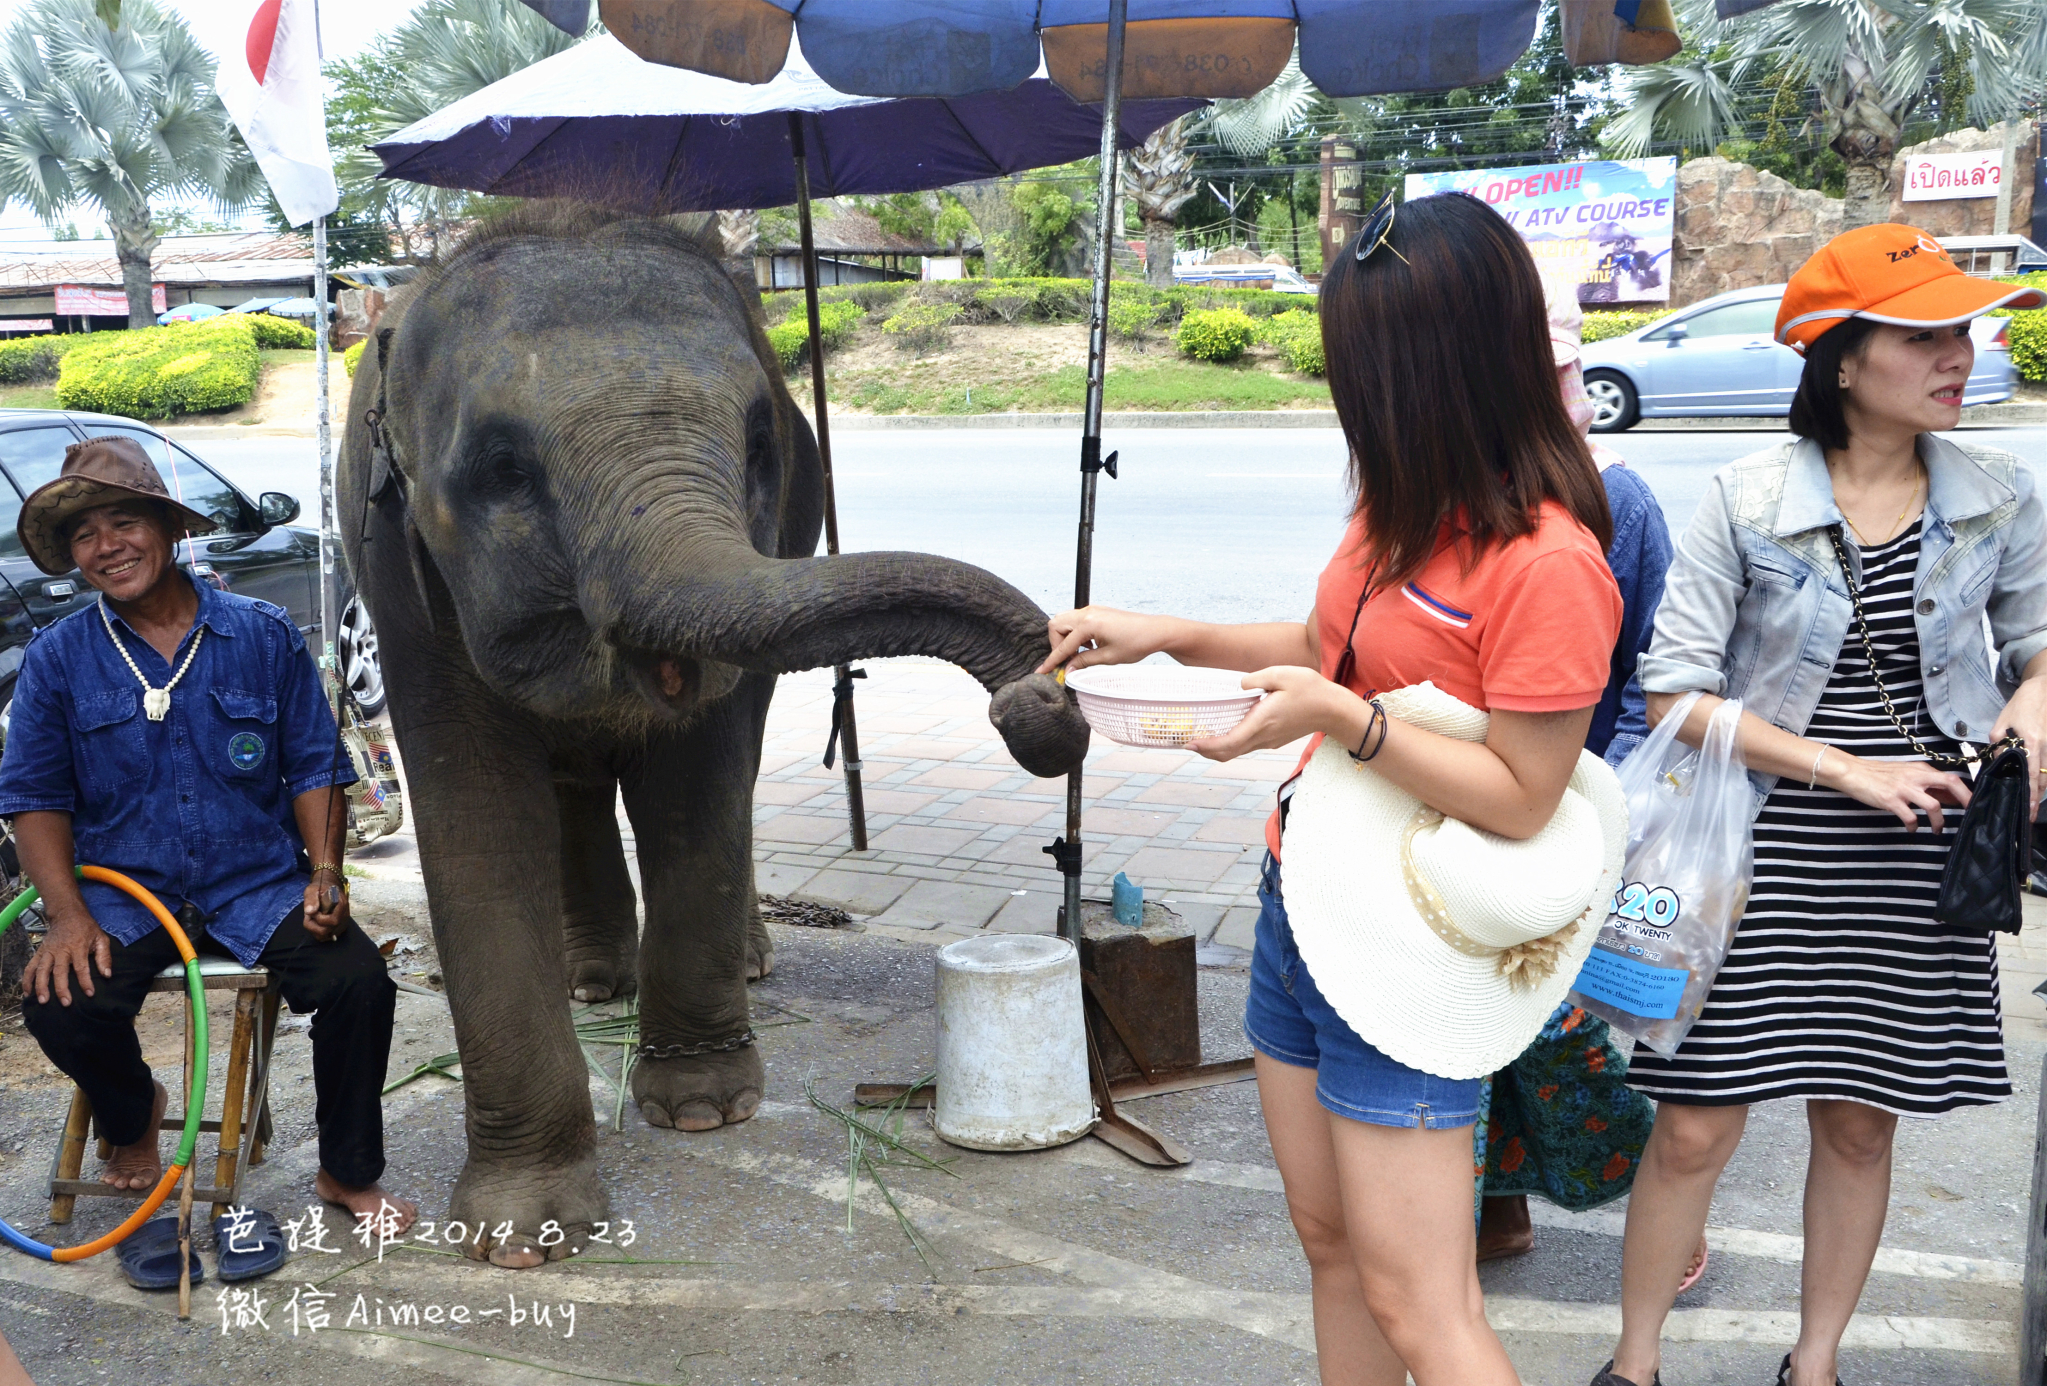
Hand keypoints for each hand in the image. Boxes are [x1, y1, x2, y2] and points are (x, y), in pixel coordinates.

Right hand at [23, 910, 110, 1005]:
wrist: (67, 914)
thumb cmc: (86, 928)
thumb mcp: (101, 938)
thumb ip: (104, 956)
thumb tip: (107, 974)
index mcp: (78, 947)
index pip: (81, 967)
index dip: (85, 982)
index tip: (90, 993)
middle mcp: (61, 950)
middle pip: (60, 971)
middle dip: (62, 988)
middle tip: (65, 1003)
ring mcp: (48, 951)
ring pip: (42, 970)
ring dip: (41, 986)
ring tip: (43, 1000)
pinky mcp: (40, 952)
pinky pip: (31, 966)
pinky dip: (27, 979)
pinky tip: (27, 992)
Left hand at [304, 871, 351, 942]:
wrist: (328, 887)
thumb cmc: (320, 888)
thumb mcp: (312, 889)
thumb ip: (311, 899)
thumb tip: (309, 911)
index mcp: (341, 905)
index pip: (333, 921)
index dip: (320, 919)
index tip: (313, 911)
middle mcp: (344, 916)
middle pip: (328, 930)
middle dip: (314, 925)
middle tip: (309, 915)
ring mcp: (342, 923)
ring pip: (326, 936)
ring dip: (314, 929)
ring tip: (312, 919)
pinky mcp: (338, 927)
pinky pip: (326, 936)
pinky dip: (318, 932)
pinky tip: (315, 923)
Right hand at [1038, 606, 1178, 674]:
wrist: (1154, 631)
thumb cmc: (1136, 643)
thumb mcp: (1108, 658)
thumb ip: (1084, 662)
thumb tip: (1067, 670)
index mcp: (1089, 624)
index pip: (1063, 645)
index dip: (1052, 660)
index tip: (1042, 672)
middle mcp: (1087, 612)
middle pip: (1056, 625)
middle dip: (1056, 644)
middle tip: (1067, 659)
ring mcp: (1091, 609)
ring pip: (1064, 620)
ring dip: (1065, 637)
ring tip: (1080, 653)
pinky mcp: (1096, 611)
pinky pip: (1075, 619)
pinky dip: (1074, 633)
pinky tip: (1088, 645)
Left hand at [1187, 665, 1352, 762]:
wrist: (1334, 709)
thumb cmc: (1310, 690)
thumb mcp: (1282, 674)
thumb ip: (1255, 678)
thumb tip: (1239, 685)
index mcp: (1262, 722)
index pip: (1228, 743)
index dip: (1206, 746)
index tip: (1189, 744)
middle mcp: (1263, 737)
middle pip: (1229, 753)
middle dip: (1206, 751)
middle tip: (1187, 743)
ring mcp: (1269, 741)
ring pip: (1238, 751)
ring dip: (1218, 748)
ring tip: (1201, 738)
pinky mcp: (1275, 739)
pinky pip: (1248, 745)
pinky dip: (1232, 743)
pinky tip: (1226, 731)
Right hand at [1824, 753, 1970, 830]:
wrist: (1853, 772)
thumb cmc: (1878, 774)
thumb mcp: (1905, 773)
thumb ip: (1926, 783)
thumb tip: (1948, 796)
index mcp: (1920, 769)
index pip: (1951, 778)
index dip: (1965, 792)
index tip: (1970, 804)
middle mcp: (1915, 777)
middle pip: (1950, 783)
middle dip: (1964, 799)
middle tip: (1969, 814)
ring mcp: (1904, 789)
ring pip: (1933, 806)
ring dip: (1939, 821)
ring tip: (1937, 830)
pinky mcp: (1891, 800)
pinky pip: (1910, 817)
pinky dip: (1914, 826)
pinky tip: (1911, 829)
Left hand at [1991, 677, 2046, 819]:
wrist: (2042, 691)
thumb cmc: (2019, 707)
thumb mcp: (2001, 725)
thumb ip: (1999, 746)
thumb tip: (1997, 765)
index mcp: (2030, 742)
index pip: (2031, 774)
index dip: (2030, 793)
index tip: (2027, 810)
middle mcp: (2045, 746)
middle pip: (2043, 779)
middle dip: (2037, 799)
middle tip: (2029, 815)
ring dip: (2041, 791)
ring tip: (2033, 806)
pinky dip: (2045, 778)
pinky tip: (2038, 788)